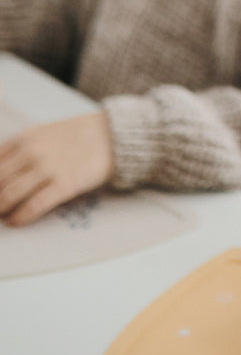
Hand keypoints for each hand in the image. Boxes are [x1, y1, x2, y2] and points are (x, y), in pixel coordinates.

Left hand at [0, 112, 114, 225]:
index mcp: (25, 138)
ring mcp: (48, 168)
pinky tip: (16, 221)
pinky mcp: (65, 184)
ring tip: (2, 216)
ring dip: (1, 209)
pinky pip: (34, 205)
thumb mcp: (44, 133)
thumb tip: (3, 173)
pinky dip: (21, 216)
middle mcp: (32, 152)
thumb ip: (21, 149)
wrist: (115, 136)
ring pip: (9, 195)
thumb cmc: (80, 136)